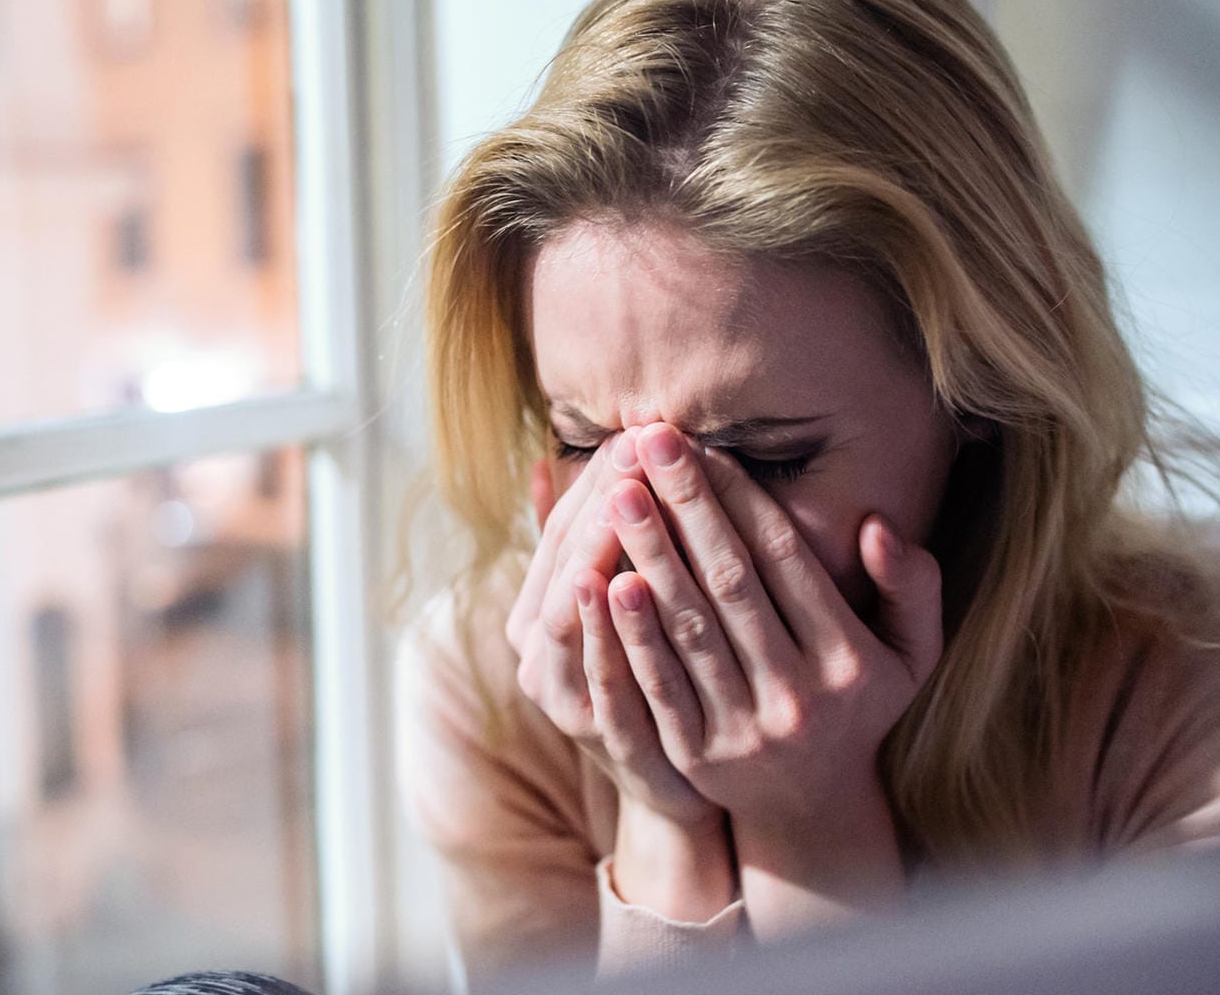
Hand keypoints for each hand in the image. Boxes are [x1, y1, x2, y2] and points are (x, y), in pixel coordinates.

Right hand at [505, 432, 718, 829]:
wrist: (684, 789)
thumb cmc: (657, 680)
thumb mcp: (618, 609)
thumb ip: (584, 545)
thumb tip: (543, 464)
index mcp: (535, 617)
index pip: (560, 530)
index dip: (595, 479)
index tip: (635, 431)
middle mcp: (537, 656)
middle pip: (566, 562)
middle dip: (603, 499)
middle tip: (639, 442)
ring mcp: (565, 699)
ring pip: (573, 610)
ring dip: (599, 546)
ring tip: (626, 492)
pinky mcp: (604, 739)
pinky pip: (600, 673)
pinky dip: (607, 627)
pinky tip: (623, 579)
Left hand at [599, 421, 941, 827]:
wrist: (811, 805)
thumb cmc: (858, 703)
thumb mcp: (912, 651)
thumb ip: (913, 586)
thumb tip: (876, 525)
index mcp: (850, 661)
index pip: (784, 561)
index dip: (740, 499)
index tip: (703, 444)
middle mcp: (799, 695)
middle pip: (730, 585)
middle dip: (686, 508)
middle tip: (647, 442)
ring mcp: (744, 729)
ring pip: (689, 629)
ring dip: (650, 556)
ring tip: (618, 493)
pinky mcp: (696, 755)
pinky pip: (657, 684)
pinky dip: (630, 633)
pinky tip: (602, 581)